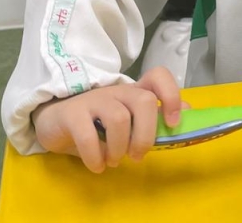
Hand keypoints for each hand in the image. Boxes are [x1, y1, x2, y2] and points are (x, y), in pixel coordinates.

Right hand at [32, 67, 183, 172]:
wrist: (53, 121)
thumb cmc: (96, 123)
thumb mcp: (126, 121)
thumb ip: (153, 118)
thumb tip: (188, 114)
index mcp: (132, 92)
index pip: (158, 76)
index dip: (171, 96)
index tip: (172, 122)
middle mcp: (116, 91)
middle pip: (143, 100)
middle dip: (146, 135)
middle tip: (137, 155)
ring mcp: (93, 99)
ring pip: (119, 118)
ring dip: (119, 148)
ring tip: (113, 161)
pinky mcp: (72, 112)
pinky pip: (89, 134)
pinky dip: (96, 156)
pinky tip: (97, 165)